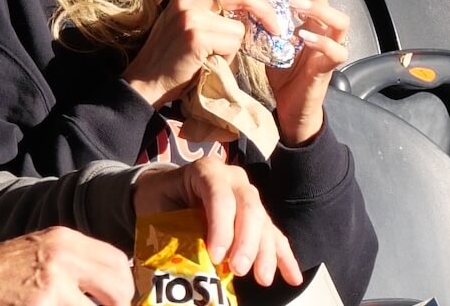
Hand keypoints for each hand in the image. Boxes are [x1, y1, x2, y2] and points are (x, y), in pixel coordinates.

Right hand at [0, 226, 133, 305]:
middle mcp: (62, 261)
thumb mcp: (42, 251)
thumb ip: (77, 263)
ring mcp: (51, 290)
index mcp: (65, 241)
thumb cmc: (1, 271)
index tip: (117, 301)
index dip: (124, 288)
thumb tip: (115, 286)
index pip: (118, 262)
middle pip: (119, 291)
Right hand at [124, 0, 288, 107]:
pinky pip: (232, 43)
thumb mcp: (189, 25)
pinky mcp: (196, 35)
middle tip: (279, 27)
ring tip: (211, 58)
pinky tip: (206, 63)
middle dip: (266, 10)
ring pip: (238, 28)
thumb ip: (212, 12)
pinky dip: (227, 58)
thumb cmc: (172, 59)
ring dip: (232, 48)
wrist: (145, 82)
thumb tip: (250, 11)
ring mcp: (191, 15)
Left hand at [132, 153, 303, 287]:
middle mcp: (233, 180)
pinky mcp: (256, 217)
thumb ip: (172, 230)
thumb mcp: (157, 209)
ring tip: (263, 278)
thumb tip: (183, 265)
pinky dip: (283, 257)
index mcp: (206, 171)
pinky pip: (274, 235)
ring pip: (264, 223)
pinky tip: (292, 277)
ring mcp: (248, 197)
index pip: (219, 197)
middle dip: (247, 242)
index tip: (217, 257)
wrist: (163, 191)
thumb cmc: (158, 201)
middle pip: (249, 208)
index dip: (222, 227)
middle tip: (239, 270)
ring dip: (266, 252)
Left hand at [265, 0, 351, 145]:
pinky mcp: (331, 68)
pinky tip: (301, 36)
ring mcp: (332, 47)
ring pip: (339, 19)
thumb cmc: (280, 73)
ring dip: (316, 9)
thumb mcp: (269, 40)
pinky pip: (336, 50)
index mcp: (311, 18)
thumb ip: (265, 20)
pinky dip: (320, 41)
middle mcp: (325, 28)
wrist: (290, 108)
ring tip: (293, 4)